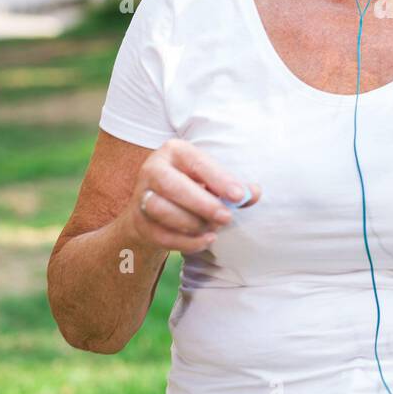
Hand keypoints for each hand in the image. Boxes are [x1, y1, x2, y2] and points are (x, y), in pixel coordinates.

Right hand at [127, 139, 259, 252]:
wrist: (157, 210)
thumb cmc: (193, 188)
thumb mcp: (213, 182)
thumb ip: (235, 188)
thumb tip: (253, 194)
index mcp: (175, 151)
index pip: (198, 163)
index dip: (219, 179)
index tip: (239, 196)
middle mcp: (153, 169)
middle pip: (173, 186)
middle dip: (203, 204)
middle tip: (227, 218)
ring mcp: (142, 196)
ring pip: (162, 210)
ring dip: (193, 223)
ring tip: (214, 228)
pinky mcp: (138, 221)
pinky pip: (161, 234)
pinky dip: (186, 242)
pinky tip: (205, 240)